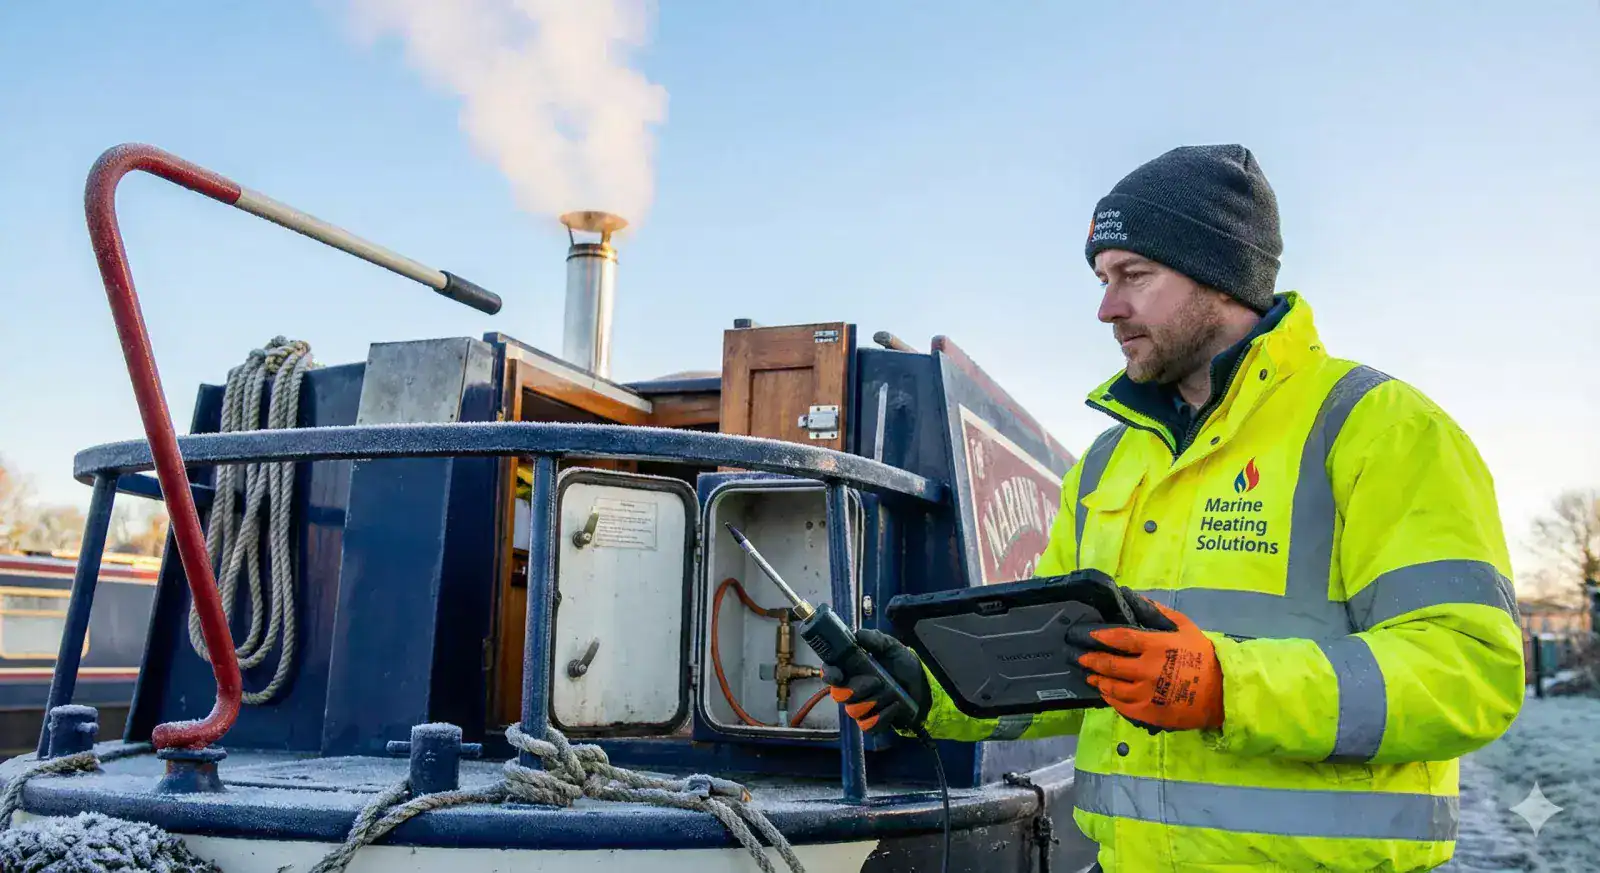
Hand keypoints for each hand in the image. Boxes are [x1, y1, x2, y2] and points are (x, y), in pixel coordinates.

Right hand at [821, 629, 931, 733]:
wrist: (923, 686)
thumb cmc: (902, 665)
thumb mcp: (891, 647)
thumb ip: (875, 639)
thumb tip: (858, 635)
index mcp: (850, 669)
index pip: (829, 672)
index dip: (829, 674)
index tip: (838, 675)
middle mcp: (851, 689)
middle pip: (838, 694)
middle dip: (855, 689)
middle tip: (875, 681)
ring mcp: (861, 707)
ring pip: (853, 710)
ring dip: (873, 701)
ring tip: (891, 692)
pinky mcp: (872, 723)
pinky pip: (868, 725)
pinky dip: (882, 715)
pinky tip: (895, 705)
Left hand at [1067, 594, 1223, 732]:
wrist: (1223, 693)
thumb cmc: (1204, 657)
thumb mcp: (1186, 628)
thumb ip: (1160, 613)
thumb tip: (1134, 598)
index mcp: (1156, 647)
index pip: (1120, 639)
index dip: (1101, 636)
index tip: (1089, 635)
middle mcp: (1147, 670)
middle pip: (1110, 665)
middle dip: (1091, 660)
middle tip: (1080, 658)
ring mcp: (1146, 694)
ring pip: (1112, 688)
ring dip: (1098, 681)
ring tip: (1090, 676)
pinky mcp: (1149, 713)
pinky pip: (1122, 706)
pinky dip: (1110, 699)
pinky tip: (1106, 694)